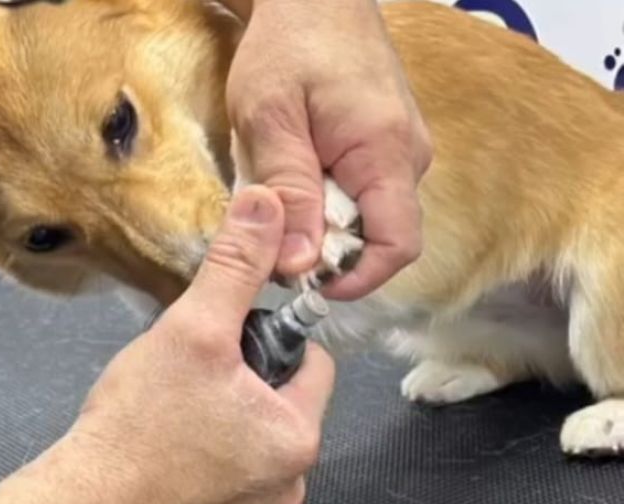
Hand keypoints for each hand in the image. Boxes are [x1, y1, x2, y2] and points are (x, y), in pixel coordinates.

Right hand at [50, 185, 333, 503]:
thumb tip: (269, 202)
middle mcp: (290, 488)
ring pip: (251, 445)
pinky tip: (163, 456)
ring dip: (222, 425)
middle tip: (187, 381)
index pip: (312, 364)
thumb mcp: (192, 329)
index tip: (220, 346)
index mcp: (299, 438)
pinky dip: (202, 466)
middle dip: (242, 385)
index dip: (266, 341)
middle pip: (280, 406)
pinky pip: (225, 482)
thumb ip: (236, 265)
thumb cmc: (138, 424)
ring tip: (170, 418)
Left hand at [225, 0, 431, 299]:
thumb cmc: (289, 45)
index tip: (306, 285)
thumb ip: (287, 192)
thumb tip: (297, 266)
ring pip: (363, 221)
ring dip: (318, 227)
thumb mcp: (270, 119)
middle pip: (376, 240)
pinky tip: (291, 179)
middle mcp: (407, 159)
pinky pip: (357, 197)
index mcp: (387, 154)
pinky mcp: (381, 150)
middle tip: (272, 236)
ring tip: (278, 194)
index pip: (396, 247)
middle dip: (324, 254)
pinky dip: (321, 204)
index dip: (354, 280)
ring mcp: (399, 154)